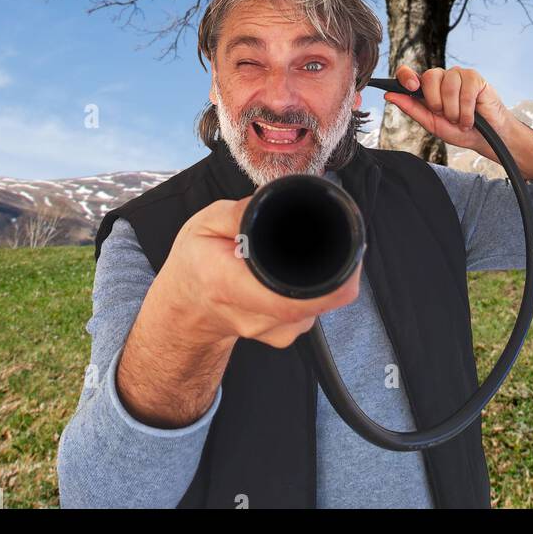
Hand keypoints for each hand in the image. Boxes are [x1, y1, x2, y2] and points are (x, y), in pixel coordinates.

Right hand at [161, 196, 362, 349]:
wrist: (185, 310)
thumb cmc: (194, 266)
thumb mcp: (204, 224)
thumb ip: (240, 211)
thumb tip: (274, 197)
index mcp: (230, 286)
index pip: (290, 298)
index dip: (331, 279)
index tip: (346, 248)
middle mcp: (255, 316)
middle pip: (317, 299)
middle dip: (333, 263)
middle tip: (323, 233)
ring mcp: (272, 332)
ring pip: (319, 302)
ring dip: (319, 274)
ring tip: (293, 255)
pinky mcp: (284, 336)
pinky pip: (312, 309)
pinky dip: (310, 287)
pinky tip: (289, 273)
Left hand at [381, 63, 513, 161]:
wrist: (486, 138)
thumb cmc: (459, 130)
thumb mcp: (432, 123)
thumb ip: (411, 108)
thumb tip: (389, 95)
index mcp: (427, 88)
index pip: (408, 73)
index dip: (406, 76)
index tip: (411, 86)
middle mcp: (441, 78)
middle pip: (429, 77)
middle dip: (436, 103)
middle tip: (447, 116)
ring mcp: (458, 75)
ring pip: (447, 85)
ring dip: (454, 111)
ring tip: (461, 120)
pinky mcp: (475, 77)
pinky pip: (465, 91)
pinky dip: (467, 111)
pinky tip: (471, 117)